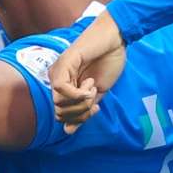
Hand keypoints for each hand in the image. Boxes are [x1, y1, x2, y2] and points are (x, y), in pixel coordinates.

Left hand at [47, 11, 126, 127]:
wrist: (116, 40)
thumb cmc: (108, 62)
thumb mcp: (96, 94)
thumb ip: (83, 111)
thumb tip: (67, 131)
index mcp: (63, 86)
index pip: (62, 115)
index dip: (79, 117)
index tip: (96, 107)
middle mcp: (56, 79)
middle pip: (59, 112)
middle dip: (80, 111)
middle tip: (94, 96)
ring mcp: (58, 71)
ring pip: (60, 103)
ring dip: (81, 101)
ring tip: (92, 86)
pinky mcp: (63, 63)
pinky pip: (62, 89)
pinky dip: (79, 93)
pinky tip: (90, 83)